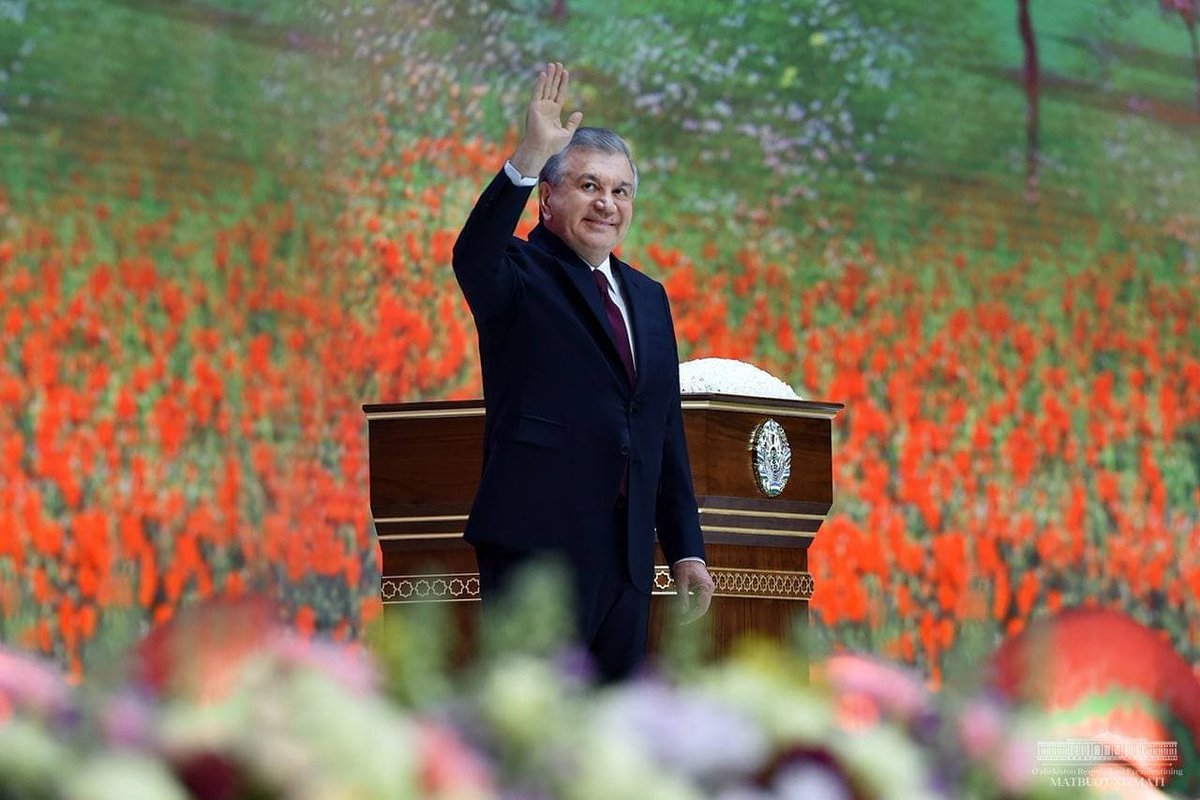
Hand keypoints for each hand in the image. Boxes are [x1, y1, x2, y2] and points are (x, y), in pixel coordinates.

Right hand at [509, 62, 582, 177]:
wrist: (542, 149)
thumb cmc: (553, 145)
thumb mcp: (567, 133)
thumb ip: (573, 122)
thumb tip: (579, 113)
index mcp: (554, 112)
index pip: (559, 94)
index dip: (562, 83)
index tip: (565, 72)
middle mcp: (546, 107)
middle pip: (552, 88)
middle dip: (555, 76)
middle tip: (558, 63)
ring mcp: (540, 106)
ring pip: (545, 87)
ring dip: (549, 76)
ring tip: (552, 64)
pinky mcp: (534, 107)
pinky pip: (538, 92)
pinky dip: (540, 83)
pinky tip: (544, 74)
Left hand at [672, 560, 713, 624]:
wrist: (687, 555)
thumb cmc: (685, 565)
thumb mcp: (681, 582)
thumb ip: (682, 597)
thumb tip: (682, 612)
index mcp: (706, 587)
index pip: (701, 607)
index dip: (692, 616)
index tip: (683, 620)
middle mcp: (709, 588)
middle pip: (703, 607)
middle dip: (692, 615)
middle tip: (681, 621)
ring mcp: (707, 588)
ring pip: (701, 605)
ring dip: (692, 611)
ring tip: (681, 616)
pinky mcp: (704, 588)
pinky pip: (700, 600)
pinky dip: (693, 606)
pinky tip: (685, 609)